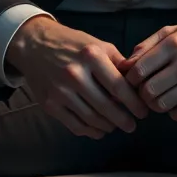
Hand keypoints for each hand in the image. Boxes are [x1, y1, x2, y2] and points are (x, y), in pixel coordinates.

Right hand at [7, 16, 150, 139]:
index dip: (134, 104)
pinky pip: (75, 125)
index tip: (143, 112)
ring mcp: (60, 91)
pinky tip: (98, 129)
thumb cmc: (72, 44)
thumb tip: (139, 84)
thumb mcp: (98, 44)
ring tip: (115, 125)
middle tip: (132, 125)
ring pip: (92, 119)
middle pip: (107, 107)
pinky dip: (90, 131)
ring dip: (108, 126)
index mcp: (92, 56)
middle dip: (124, 120)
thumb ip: (119, 63)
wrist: (33, 45)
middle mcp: (75, 74)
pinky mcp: (49, 104)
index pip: (119, 87)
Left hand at [117, 17, 176, 121]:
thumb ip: (146, 47)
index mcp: (173, 45)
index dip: (130, 79)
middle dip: (141, 94)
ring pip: (162, 105)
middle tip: (145, 91)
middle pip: (148, 91)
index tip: (134, 80)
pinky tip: (175, 103)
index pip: (139, 70)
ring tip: (159, 96)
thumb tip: (124, 66)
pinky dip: (174, 113)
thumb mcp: (170, 32)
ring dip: (155, 104)